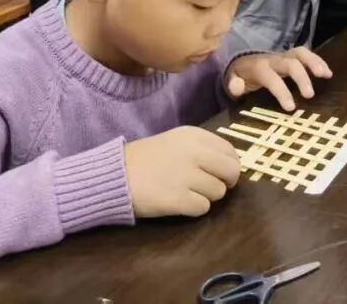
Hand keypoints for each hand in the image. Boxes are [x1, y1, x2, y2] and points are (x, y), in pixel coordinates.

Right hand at [124, 126, 240, 217]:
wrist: (114, 175)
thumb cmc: (145, 159)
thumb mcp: (175, 142)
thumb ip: (202, 149)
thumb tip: (229, 165)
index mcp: (194, 136)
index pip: (230, 151)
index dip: (229, 165)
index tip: (219, 173)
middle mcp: (195, 152)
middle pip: (232, 171)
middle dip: (226, 182)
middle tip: (211, 187)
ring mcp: (187, 176)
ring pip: (219, 192)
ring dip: (207, 196)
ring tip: (188, 193)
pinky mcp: (178, 199)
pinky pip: (203, 208)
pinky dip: (195, 209)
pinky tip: (180, 203)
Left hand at [225, 47, 332, 111]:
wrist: (243, 59)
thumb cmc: (241, 75)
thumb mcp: (232, 80)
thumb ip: (234, 84)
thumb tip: (238, 87)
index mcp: (259, 67)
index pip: (271, 78)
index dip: (281, 91)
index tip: (291, 108)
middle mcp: (274, 59)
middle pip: (290, 63)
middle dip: (301, 77)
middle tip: (310, 95)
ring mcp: (284, 56)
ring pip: (301, 54)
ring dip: (314, 63)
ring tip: (326, 75)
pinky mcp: (292, 57)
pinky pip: (306, 55)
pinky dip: (318, 61)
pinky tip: (329, 73)